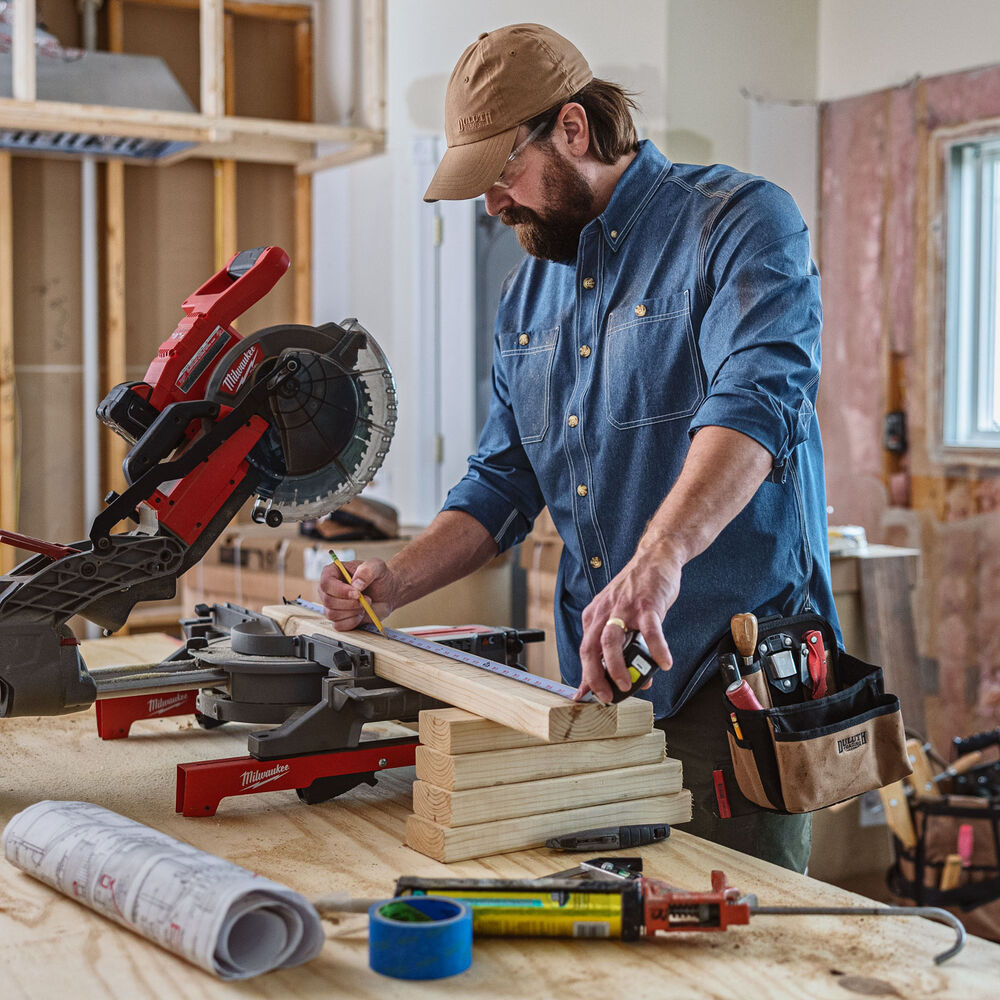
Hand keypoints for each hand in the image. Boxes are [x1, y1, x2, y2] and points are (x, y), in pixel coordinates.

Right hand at [317, 558, 393, 629]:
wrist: (387, 593)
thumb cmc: (379, 577)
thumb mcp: (378, 566)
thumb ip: (367, 571)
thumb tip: (355, 585)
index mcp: (333, 572)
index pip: (326, 583)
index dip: (340, 591)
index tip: (357, 593)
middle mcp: (329, 589)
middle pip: (328, 601)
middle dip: (350, 603)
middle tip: (366, 599)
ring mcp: (331, 604)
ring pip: (332, 614)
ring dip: (352, 612)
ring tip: (365, 604)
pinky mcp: (338, 618)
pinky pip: (338, 625)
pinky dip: (352, 621)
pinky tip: (361, 613)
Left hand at [575, 551, 680, 703]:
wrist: (655, 558)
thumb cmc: (637, 591)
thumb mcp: (619, 615)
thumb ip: (620, 645)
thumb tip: (626, 678)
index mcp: (594, 616)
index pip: (584, 651)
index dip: (584, 676)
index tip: (584, 696)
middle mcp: (604, 612)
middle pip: (591, 648)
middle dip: (595, 677)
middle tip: (606, 697)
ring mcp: (625, 608)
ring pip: (612, 641)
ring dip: (616, 667)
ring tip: (628, 686)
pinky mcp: (647, 605)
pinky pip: (650, 631)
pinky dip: (656, 649)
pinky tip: (664, 663)